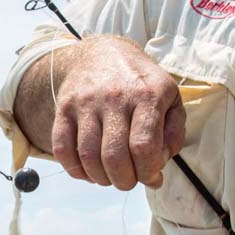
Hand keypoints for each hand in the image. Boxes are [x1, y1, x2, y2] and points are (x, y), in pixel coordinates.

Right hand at [52, 36, 184, 189]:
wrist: (102, 53)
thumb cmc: (141, 83)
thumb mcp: (170, 99)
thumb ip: (173, 134)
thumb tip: (157, 168)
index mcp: (147, 95)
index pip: (143, 146)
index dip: (147, 172)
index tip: (151, 177)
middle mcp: (114, 97)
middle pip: (114, 157)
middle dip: (124, 181)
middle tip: (129, 180)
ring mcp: (85, 102)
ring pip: (88, 157)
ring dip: (101, 179)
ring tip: (110, 177)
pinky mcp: (64, 107)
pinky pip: (62, 148)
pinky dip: (75, 170)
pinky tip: (88, 171)